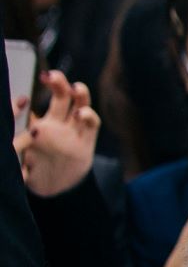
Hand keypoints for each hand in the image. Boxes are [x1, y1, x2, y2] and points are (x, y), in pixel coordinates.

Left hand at [12, 70, 99, 197]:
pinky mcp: (87, 142)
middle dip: (57, 82)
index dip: (26, 100)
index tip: (20, 99)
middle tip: (49, 76)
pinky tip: (81, 114)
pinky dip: (88, 116)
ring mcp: (73, 131)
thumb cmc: (30, 171)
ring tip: (75, 87)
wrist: (54, 191)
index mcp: (37, 124)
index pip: (34, 104)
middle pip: (61, 96)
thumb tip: (19, 120)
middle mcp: (57, 124)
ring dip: (79, 93)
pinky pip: (92, 124)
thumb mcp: (16, 156)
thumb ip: (16, 142)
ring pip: (80, 104)